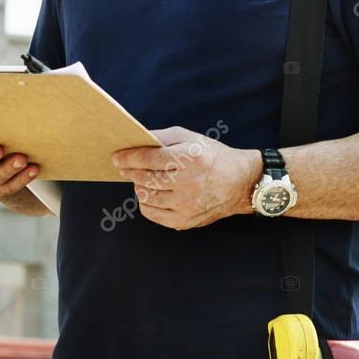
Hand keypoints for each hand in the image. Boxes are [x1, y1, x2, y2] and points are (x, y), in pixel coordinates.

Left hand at [112, 126, 260, 229]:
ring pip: (146, 196)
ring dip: (139, 186)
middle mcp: (190, 182)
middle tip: (125, 168)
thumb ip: (164, 137)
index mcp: (192, 158)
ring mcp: (187, 204)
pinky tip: (152, 194)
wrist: (241, 183)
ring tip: (143, 180)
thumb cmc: (213, 157)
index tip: (117, 158)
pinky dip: (146, 203)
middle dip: (131, 171)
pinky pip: (152, 213)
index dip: (129, 157)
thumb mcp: (192, 138)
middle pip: (145, 178)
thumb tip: (137, 142)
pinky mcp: (185, 221)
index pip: (150, 158)